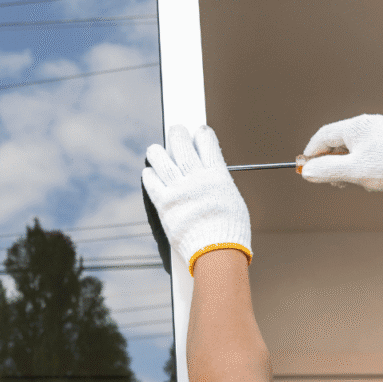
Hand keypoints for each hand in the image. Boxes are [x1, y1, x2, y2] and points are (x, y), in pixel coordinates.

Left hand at [143, 125, 251, 274]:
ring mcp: (178, 190)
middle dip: (178, 136)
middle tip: (176, 130)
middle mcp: (196, 179)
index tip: (199, 132)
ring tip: (155, 149)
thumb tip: (214, 181)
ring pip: (162, 162)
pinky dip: (149, 175)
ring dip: (157, 153)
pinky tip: (148, 171)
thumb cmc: (230, 232)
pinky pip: (152, 184)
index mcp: (217, 176)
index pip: (208, 145)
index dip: (202, 136)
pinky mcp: (164, 204)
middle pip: (183, 148)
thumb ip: (220, 187)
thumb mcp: (234, 202)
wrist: (217, 251)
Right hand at [299, 114, 382, 198]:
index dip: (311, 153)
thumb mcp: (352, 171)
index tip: (305, 169)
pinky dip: (361, 163)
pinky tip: (368, 177)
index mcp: (356, 125)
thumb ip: (326, 170)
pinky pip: (368, 150)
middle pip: (338, 141)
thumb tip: (307, 171)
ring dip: (346, 165)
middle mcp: (369, 123)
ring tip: (351, 182)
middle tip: (329, 180)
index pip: (323, 135)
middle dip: (330, 162)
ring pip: (354, 147)